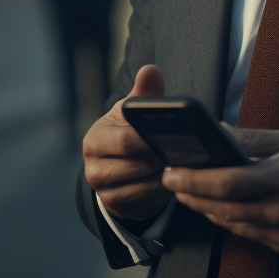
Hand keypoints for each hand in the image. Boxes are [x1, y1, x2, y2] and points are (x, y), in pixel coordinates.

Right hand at [82, 65, 171, 221]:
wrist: (116, 165)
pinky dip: (163, 190)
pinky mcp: (118, 207)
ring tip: (182, 162)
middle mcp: (93, 168)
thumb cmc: (126, 131)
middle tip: (185, 150)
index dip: (150, 140)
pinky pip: (147, 201)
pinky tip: (175, 178)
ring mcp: (104, 191)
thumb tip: (151, 70)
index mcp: (95, 140)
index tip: (172, 135)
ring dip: (165, 175)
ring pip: (145, 185)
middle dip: (161, 157)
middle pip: (137, 165)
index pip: (125, 142)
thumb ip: (143, 92)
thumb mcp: (131, 112)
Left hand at [162, 127, 278, 254]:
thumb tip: (215, 132)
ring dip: (203, 208)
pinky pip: (245, 234)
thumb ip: (250, 140)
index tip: (172, 171)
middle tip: (171, 180)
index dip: (193, 179)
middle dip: (190, 193)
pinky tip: (215, 207)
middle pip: (221, 206)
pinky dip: (226, 220)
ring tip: (187, 192)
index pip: (227, 182)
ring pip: (229, 223)